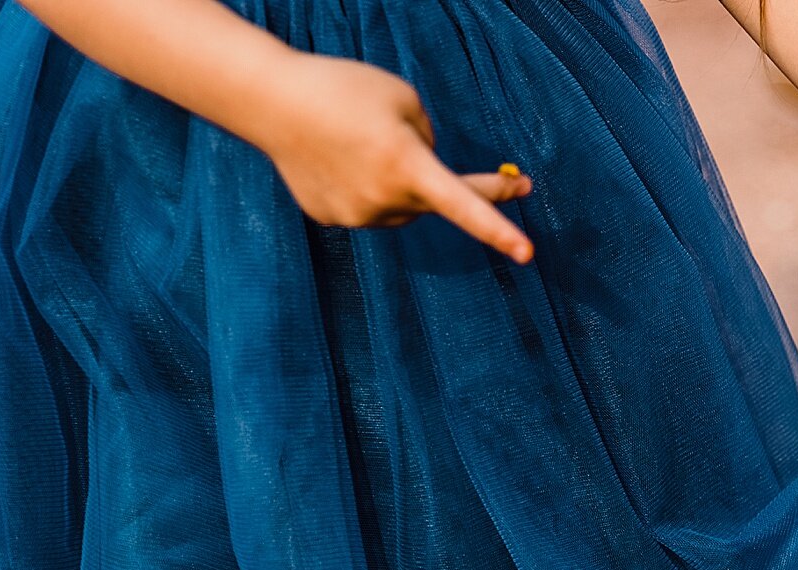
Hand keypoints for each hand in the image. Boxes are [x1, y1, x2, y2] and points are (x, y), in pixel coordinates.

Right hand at [247, 53, 535, 260]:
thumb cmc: (342, 88)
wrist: (268, 101)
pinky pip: (371, 208)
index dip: (497, 229)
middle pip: (441, 201)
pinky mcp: (334, 219)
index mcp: (407, 165)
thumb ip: (429, 141)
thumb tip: (429, 178)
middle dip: (468, 189)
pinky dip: (365, 186)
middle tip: (516, 184)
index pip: (462, 204)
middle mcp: (385, 199)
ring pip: (404, 207)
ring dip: (402, 182)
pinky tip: (336, 158)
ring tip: (363, 144)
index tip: (528, 254)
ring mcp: (358, 215)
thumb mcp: (405, 100)